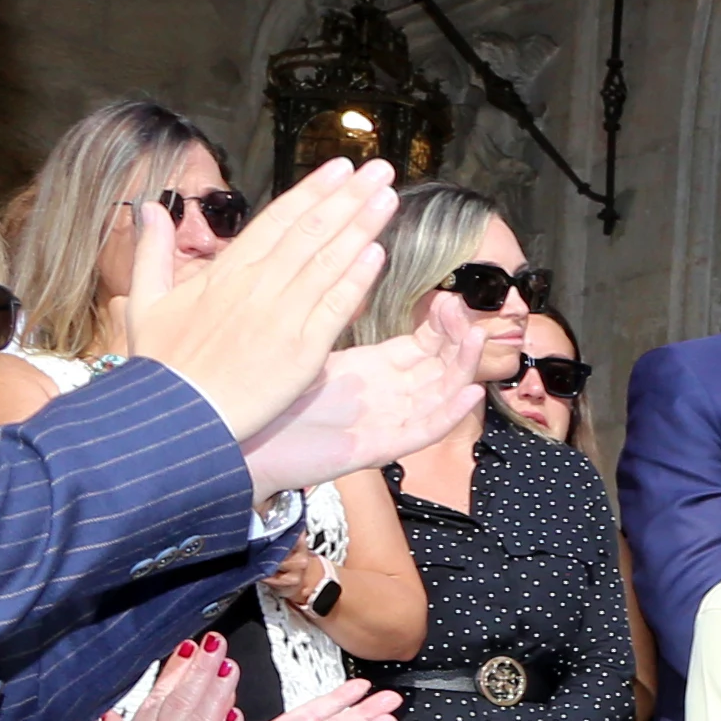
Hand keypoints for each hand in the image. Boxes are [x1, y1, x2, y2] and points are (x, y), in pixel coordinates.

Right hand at [119, 161, 403, 445]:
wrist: (177, 416)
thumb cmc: (162, 365)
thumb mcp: (144, 301)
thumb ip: (153, 251)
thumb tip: (150, 206)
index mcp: (226, 272)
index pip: (277, 220)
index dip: (312, 191)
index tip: (338, 168)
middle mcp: (258, 286)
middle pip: (310, 231)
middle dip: (348, 197)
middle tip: (378, 169)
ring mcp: (282, 317)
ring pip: (328, 262)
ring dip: (361, 227)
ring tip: (388, 198)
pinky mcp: (301, 351)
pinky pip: (334, 308)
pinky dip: (355, 280)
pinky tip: (376, 254)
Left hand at [233, 297, 481, 501]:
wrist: (244, 443)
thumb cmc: (272, 398)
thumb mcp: (310, 348)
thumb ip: (336, 316)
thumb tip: (352, 272)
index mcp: (375, 372)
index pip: (425, 347)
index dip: (442, 325)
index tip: (448, 299)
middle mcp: (388, 397)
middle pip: (440, 368)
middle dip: (457, 339)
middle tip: (462, 310)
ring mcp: (387, 423)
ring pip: (440, 397)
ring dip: (462, 368)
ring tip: (475, 339)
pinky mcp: (377, 448)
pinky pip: (422, 432)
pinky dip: (448, 414)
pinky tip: (469, 392)